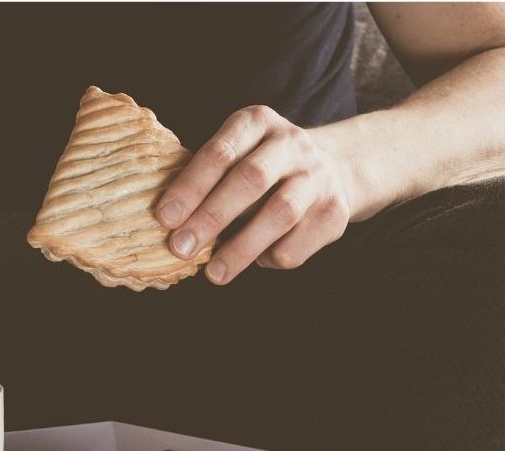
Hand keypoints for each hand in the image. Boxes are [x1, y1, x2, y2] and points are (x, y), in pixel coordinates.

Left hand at [155, 105, 352, 284]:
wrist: (339, 166)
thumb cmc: (263, 165)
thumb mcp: (238, 153)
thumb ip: (208, 179)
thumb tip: (170, 225)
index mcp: (257, 122)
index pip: (221, 151)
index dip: (190, 186)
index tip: (165, 218)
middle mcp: (291, 143)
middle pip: (251, 179)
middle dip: (211, 217)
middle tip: (181, 247)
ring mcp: (318, 177)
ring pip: (279, 214)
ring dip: (241, 248)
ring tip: (214, 273)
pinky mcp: (335, 213)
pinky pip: (297, 244)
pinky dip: (270, 258)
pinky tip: (256, 259)